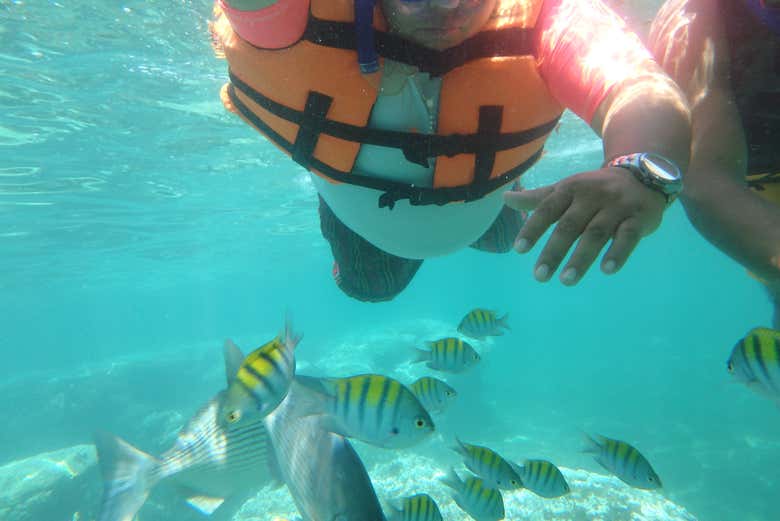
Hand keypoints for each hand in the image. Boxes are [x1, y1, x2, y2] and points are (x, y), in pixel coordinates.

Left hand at [503, 167, 665, 285]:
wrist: (643, 175)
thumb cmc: (595, 190)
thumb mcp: (566, 189)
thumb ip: (538, 198)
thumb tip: (505, 198)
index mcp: (570, 189)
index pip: (548, 209)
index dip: (533, 228)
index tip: (519, 249)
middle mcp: (592, 196)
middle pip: (570, 225)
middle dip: (553, 251)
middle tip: (539, 276)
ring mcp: (617, 206)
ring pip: (596, 233)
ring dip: (581, 258)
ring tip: (566, 281)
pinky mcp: (639, 218)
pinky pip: (628, 236)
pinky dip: (618, 253)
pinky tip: (607, 270)